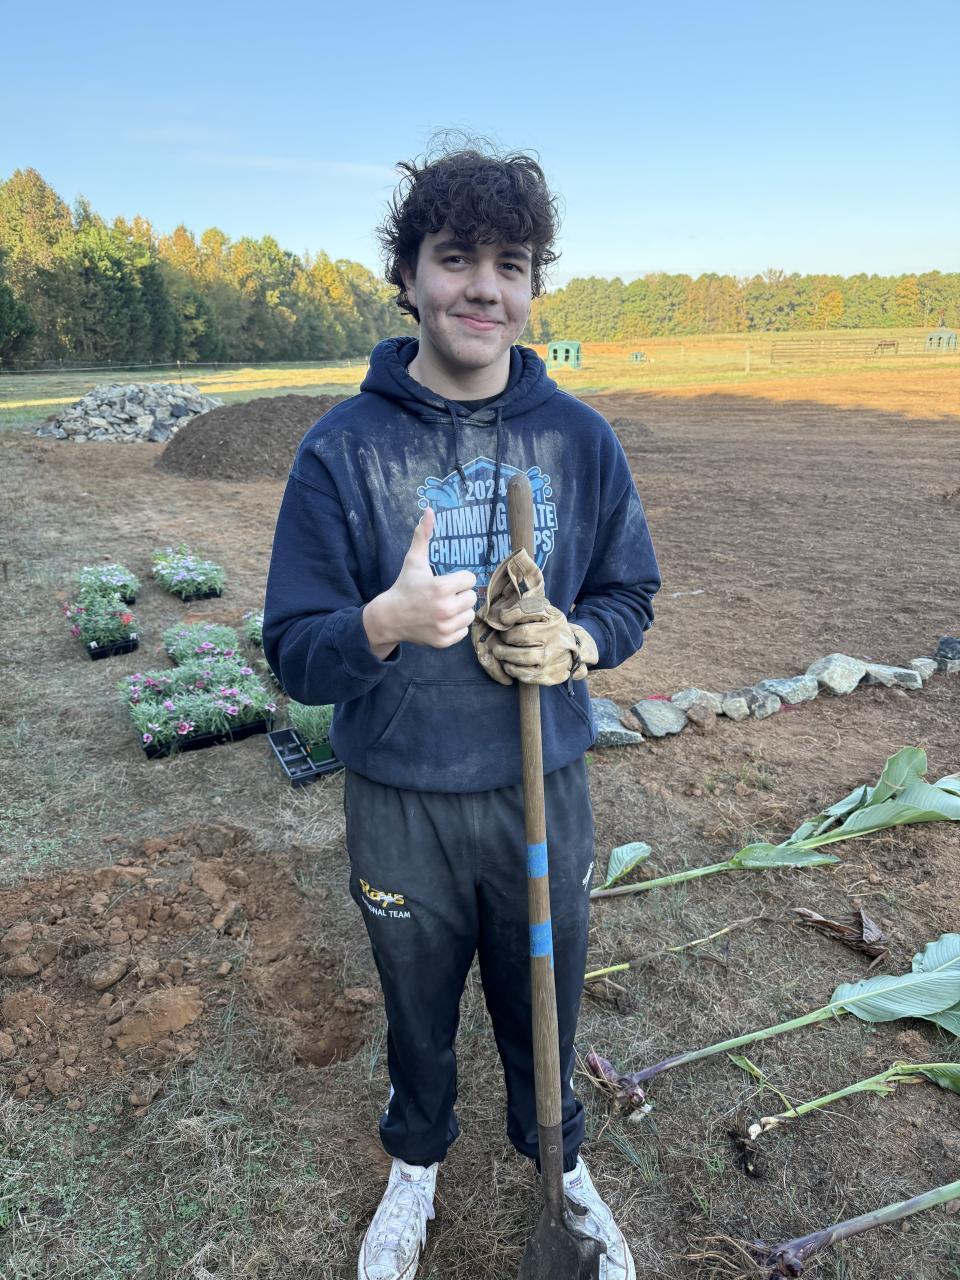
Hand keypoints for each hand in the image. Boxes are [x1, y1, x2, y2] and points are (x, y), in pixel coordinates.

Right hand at [364, 507, 476, 655]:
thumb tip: (428, 510)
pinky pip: (464, 631)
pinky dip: (455, 626)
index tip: (445, 582)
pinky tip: (441, 620)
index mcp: (441, 588)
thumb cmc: (404, 587)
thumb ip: (423, 536)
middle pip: (472, 597)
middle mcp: (445, 609)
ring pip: (470, 614)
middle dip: (460, 594)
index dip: (458, 579)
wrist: (389, 618)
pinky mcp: (444, 641)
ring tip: (443, 608)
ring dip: (460, 610)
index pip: (470, 579)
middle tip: (443, 595)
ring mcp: (445, 627)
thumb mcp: (413, 561)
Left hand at [470, 547, 598, 684]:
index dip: (510, 614)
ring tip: (500, 652)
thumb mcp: (544, 612)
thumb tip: (498, 609)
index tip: (502, 618)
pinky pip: (526, 674)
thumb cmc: (549, 629)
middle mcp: (556, 636)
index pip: (528, 610)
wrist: (573, 652)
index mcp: (553, 617)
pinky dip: (513, 670)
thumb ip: (526, 607)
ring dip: (505, 655)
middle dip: (506, 638)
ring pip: (522, 657)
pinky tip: (510, 664)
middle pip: (521, 635)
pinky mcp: (551, 675)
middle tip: (501, 640)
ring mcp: (554, 657)